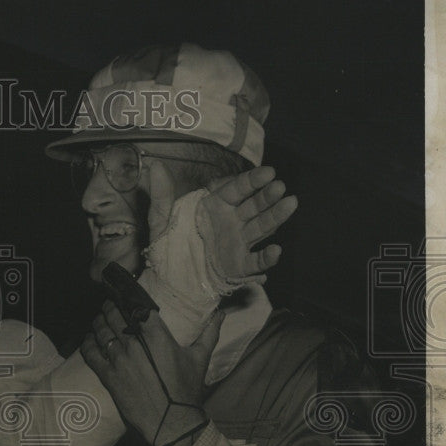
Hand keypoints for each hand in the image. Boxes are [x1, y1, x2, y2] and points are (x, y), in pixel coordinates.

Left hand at [81, 304, 221, 445]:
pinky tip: (88, 340)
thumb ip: (209, 333)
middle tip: (108, 306)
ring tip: (98, 320)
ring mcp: (119, 360)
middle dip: (109, 307)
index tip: (124, 295)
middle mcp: (135, 344)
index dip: (127, 298)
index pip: (136, 306)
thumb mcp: (200, 358)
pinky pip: (91, 353)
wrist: (172, 422)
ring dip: (98, 322)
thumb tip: (221, 314)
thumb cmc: (187, 390)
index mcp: (156, 335)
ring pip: (101, 331)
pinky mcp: (108, 376)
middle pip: (114, 315)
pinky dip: (87, 343)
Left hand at [146, 161, 297, 282]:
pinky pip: (255, 260)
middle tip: (280, 186)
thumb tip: (154, 167)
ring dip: (275, 216)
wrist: (168, 278)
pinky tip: (275, 250)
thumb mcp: (160, 219)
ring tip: (291, 204)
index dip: (252, 180)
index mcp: (216, 206)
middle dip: (268, 196)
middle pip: (254, 205)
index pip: (237, 189)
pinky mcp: (239, 265)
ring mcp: (238, 242)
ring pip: (261, 227)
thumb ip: (161, 194)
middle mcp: (232, 221)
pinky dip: (266, 257)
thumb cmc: (167, 244)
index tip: (269, 171)